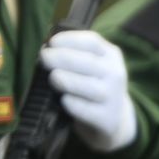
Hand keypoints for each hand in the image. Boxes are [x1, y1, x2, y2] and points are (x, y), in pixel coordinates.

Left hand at [40, 29, 137, 152]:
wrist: (112, 118)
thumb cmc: (92, 85)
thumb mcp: (90, 65)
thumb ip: (72, 54)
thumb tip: (44, 50)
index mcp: (111, 55)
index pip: (92, 41)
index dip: (69, 39)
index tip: (51, 42)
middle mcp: (115, 74)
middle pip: (86, 61)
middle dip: (60, 57)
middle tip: (44, 57)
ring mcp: (112, 96)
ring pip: (85, 85)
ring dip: (64, 79)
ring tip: (53, 77)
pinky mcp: (105, 117)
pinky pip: (82, 108)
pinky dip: (70, 102)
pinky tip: (63, 99)